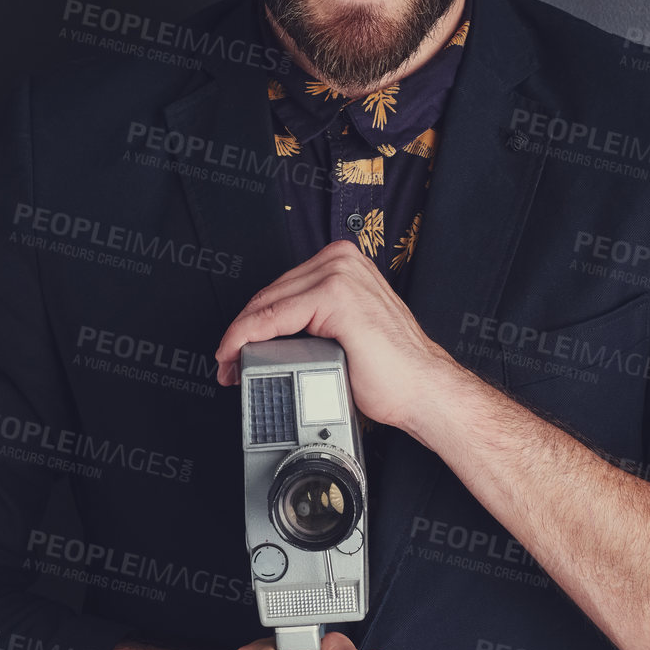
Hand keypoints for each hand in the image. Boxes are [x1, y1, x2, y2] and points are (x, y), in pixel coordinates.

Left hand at [215, 239, 453, 432]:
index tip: (233, 350)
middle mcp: (341, 260)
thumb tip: (270, 337)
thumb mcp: (343, 333)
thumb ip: (313, 321)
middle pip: (270, 294)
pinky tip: (238, 354)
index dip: (250, 321)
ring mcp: (339, 274)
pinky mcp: (335, 295)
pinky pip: (274, 316)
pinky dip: (248, 337)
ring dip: (239, 337)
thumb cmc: (391, 370)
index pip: (281, 288)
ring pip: (267, 304)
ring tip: (231, 365)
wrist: (421, 390)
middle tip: (227, 364)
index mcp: (344, 263)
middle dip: (240, 331)